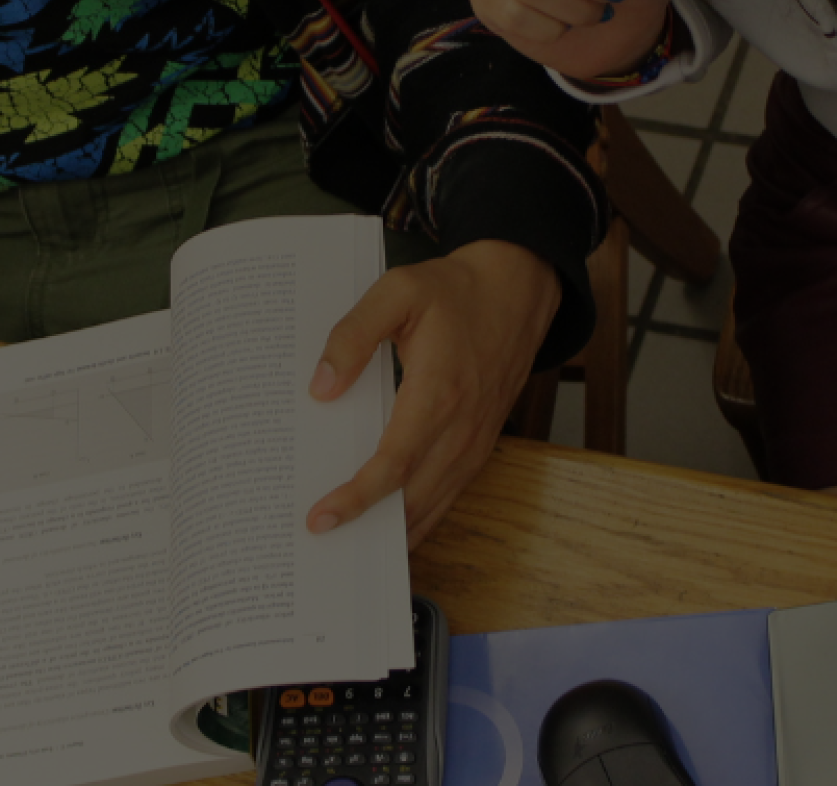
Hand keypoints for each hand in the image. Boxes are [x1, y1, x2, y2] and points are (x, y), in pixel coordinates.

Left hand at [304, 239, 561, 547]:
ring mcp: (476, 440)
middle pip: (413, 497)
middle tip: (320, 541)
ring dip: (395, 531)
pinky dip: (422, 519)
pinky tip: (394, 529)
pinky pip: (451, 494)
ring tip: (349, 548)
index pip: (395, 464)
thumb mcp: (397, 291)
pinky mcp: (482, 443)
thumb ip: (354, 335)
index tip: (321, 517)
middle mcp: (462, 427)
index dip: (357, 497)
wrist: (516, 289)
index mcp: (439, 392)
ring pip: (434, 504)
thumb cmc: (455, 290)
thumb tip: (321, 387)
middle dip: (367, 525)